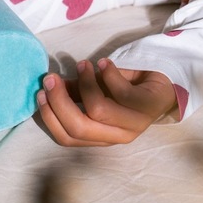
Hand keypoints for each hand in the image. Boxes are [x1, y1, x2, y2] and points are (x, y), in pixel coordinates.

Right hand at [36, 59, 176, 146]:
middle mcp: (117, 136)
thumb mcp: (96, 91)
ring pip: (98, 111)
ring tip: (82, 65)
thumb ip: (74, 92)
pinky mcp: (148, 107)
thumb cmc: (127, 87)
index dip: (50, 116)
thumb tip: (48, 85)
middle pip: (79, 128)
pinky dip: (107, 74)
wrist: (163, 81)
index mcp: (101, 137)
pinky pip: (120, 93)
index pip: (67, 138)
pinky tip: (104, 63)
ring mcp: (134, 124)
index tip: (39, 92)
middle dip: (59, 101)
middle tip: (51, 78)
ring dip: (84, 83)